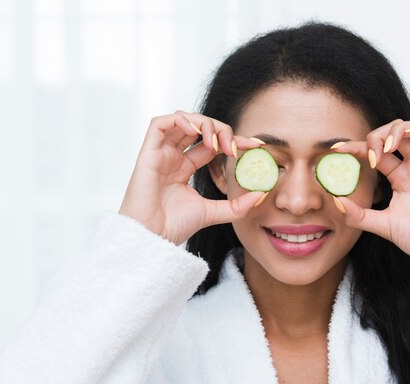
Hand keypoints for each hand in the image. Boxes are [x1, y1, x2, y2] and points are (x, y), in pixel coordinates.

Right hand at [119, 111, 264, 244]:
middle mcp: (172, 156)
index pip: (212, 144)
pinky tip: (196, 131)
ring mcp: (160, 153)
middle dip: (221, 130)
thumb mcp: (213, 213)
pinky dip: (181, 119)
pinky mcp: (148, 152)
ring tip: (217, 143)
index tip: (255, 145)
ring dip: (204, 123)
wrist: (151, 237)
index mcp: (184, 167)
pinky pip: (160, 122)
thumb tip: (262, 194)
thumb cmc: (173, 227)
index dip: (233, 140)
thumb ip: (237, 205)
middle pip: (199, 128)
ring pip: (183, 119)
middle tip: (235, 147)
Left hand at [333, 120, 409, 274]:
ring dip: (400, 130)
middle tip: (371, 152)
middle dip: (379, 136)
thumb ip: (359, 215)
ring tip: (388, 146)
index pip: (377, 152)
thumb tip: (336, 200)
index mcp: (400, 177)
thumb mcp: (383, 225)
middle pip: (396, 134)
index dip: (357, 146)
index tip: (336, 149)